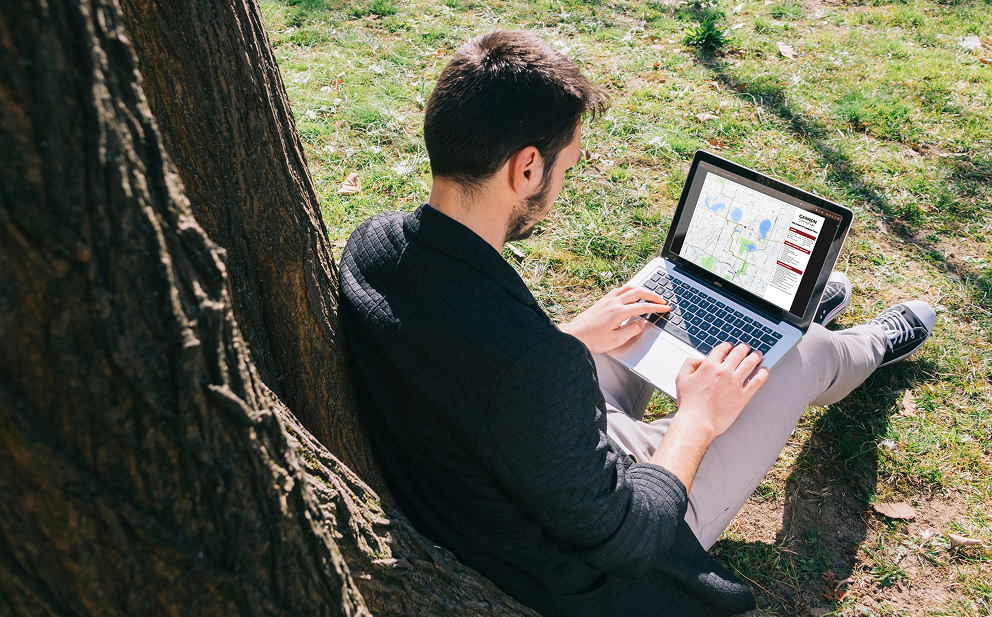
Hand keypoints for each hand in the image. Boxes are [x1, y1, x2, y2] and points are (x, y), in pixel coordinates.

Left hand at [559, 286, 668, 353]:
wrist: (574, 335)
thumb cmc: (592, 340)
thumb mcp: (615, 340)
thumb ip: (632, 330)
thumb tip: (642, 322)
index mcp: (618, 312)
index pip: (643, 307)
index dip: (657, 307)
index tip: (666, 308)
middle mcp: (613, 302)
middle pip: (638, 292)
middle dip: (653, 295)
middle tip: (662, 300)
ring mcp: (607, 299)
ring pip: (628, 287)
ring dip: (642, 289)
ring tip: (650, 294)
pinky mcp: (602, 300)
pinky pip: (620, 289)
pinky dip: (630, 289)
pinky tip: (632, 294)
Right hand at [649, 343, 767, 491]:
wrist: (697, 422)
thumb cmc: (689, 403)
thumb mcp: (681, 378)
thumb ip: (689, 364)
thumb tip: (700, 360)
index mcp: (709, 366)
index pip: (722, 349)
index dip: (728, 345)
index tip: (731, 346)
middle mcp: (724, 372)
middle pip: (739, 352)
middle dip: (744, 348)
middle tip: (748, 347)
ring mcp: (735, 383)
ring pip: (750, 363)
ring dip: (756, 356)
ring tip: (758, 355)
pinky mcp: (743, 395)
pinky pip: (758, 381)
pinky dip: (763, 373)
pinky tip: (765, 370)